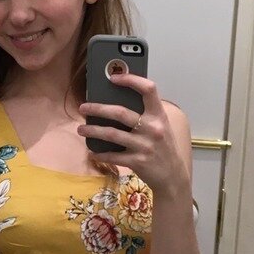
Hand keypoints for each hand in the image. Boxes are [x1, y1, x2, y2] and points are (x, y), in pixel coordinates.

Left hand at [78, 73, 189, 198]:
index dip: (131, 80)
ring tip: (80, 129)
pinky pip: (113, 156)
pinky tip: (92, 152)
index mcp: (159, 115)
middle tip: (83, 107)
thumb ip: (146, 114)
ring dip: (93, 130)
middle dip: (98, 108)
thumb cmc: (163, 147)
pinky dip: (100, 154)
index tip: (113, 77)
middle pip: (121, 112)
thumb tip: (117, 100)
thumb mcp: (161, 126)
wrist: (172, 175)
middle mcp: (153, 128)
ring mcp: (145, 146)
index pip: (148, 89)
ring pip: (112, 134)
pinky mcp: (137, 162)